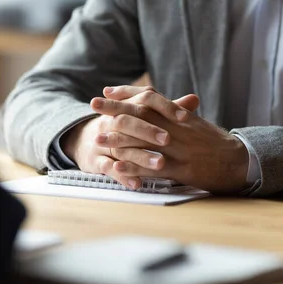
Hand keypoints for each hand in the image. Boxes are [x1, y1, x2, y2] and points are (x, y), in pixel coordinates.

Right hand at [62, 88, 199, 188]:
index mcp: (127, 106)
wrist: (88, 140)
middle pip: (129, 121)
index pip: (145, 99)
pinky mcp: (95, 160)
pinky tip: (138, 184)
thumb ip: (168, 110)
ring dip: (140, 156)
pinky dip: (123, 176)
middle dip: (149, 131)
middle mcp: (112, 120)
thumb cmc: (125, 128)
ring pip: (120, 147)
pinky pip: (108, 168)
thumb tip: (194, 99)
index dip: (165, 106)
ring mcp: (102, 141)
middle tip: (168, 139)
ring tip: (160, 164)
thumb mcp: (143, 116)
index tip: (185, 117)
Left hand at [96, 86, 248, 193]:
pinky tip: (117, 166)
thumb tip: (156, 101)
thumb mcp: (195, 122)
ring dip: (119, 138)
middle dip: (115, 108)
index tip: (108, 90)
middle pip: (142, 114)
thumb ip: (175, 111)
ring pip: (144, 140)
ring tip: (97, 137)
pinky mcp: (181, 169)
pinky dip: (133, 166)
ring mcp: (178, 149)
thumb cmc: (214, 142)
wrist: (238, 161)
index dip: (127, 93)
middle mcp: (177, 128)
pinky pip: (153, 167)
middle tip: (93, 104)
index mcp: (179, 115)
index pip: (150, 98)